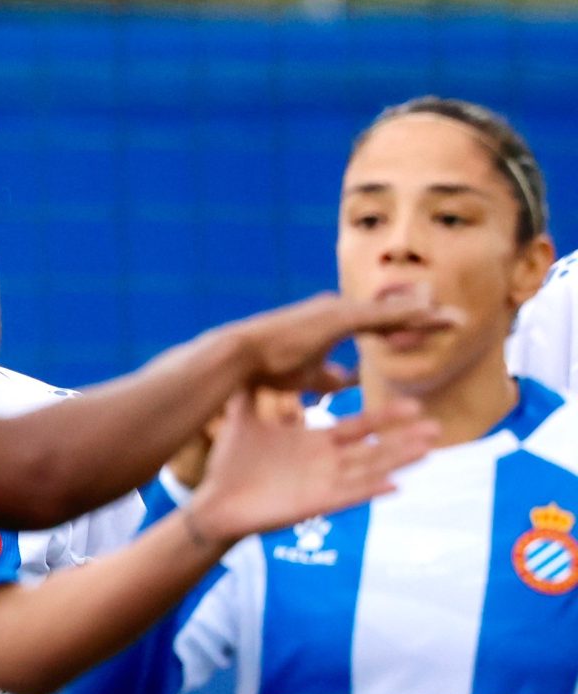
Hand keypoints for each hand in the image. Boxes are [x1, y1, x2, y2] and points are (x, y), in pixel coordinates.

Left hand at [187, 388, 436, 552]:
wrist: (214, 501)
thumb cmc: (231, 465)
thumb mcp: (247, 421)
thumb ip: (254, 393)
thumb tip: (248, 362)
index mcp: (314, 444)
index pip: (358, 428)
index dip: (385, 419)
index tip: (414, 405)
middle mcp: (325, 464)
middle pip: (373, 449)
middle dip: (404, 440)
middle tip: (436, 428)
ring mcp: (321, 485)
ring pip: (368, 472)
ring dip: (397, 462)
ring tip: (428, 452)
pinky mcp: (312, 504)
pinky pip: (347, 497)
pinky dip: (370, 492)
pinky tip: (395, 486)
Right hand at [235, 284, 461, 392]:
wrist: (236, 359)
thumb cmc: (263, 370)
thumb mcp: (305, 377)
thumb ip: (330, 377)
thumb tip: (348, 382)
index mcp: (333, 323)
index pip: (380, 324)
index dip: (408, 326)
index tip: (434, 327)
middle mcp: (339, 310)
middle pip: (393, 314)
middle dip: (425, 317)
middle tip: (458, 321)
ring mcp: (338, 311)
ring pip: (392, 312)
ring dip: (426, 315)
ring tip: (457, 320)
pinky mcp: (336, 318)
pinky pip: (380, 317)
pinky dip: (406, 315)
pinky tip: (430, 314)